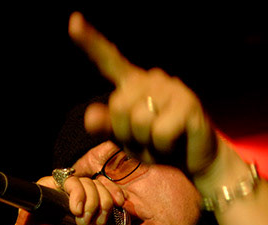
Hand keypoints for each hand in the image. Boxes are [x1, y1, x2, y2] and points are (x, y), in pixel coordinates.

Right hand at [11, 147, 148, 224]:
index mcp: (89, 204)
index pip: (107, 186)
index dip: (116, 191)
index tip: (121, 203)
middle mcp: (76, 194)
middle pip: (99, 184)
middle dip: (103, 204)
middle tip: (95, 223)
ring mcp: (62, 189)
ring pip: (87, 182)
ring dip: (91, 203)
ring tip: (82, 221)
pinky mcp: (48, 186)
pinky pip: (69, 180)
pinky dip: (77, 194)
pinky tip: (75, 210)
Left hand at [68, 12, 218, 176]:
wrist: (194, 160)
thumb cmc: (157, 145)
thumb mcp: (126, 138)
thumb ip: (108, 126)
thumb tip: (90, 117)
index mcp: (132, 83)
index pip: (109, 60)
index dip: (90, 42)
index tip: (74, 21)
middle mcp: (151, 79)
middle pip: (118, 106)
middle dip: (127, 133)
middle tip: (146, 139)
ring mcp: (171, 88)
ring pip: (139, 121)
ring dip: (147, 143)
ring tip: (161, 141)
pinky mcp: (188, 104)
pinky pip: (160, 133)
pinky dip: (163, 147)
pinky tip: (175, 142)